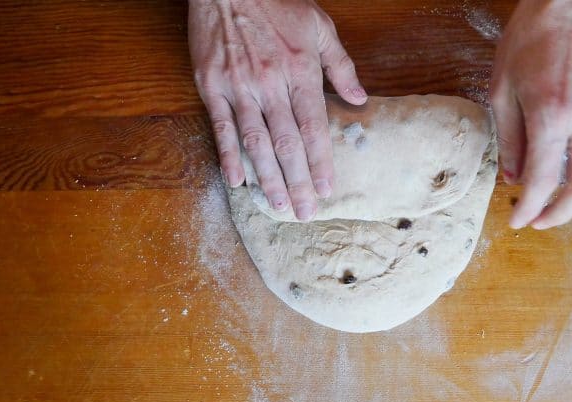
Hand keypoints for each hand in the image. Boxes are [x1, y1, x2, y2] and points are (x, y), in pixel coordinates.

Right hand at [188, 0, 366, 220]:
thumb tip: (360, 99)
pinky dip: (229, 155)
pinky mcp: (211, 86)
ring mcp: (239, 87)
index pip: (313, 128)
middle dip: (297, 182)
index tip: (326, 189)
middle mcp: (270, 84)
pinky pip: (221, 127)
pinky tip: (236, 181)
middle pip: (286, 144)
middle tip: (303, 212)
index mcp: (300, 71)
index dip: (320, 162)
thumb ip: (340, 66)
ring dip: (267, 178)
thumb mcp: (320, 25)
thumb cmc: (277, 2)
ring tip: (277, 206)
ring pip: (255, 142)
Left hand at [490, 0, 571, 229]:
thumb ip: (509, 140)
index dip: (528, 209)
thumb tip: (513, 180)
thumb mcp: (502, 91)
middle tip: (542, 221)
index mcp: (551, 116)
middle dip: (561, 215)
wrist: (566, 3)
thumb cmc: (527, 42)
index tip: (518, 221)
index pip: (542, 181)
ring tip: (569, 207)